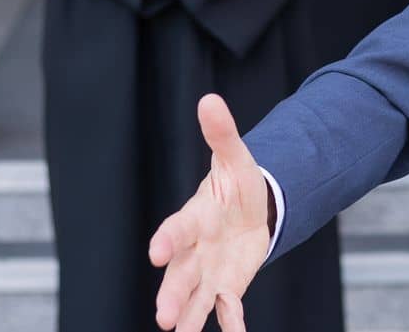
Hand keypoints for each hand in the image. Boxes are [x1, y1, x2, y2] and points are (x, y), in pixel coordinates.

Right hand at [150, 95, 270, 331]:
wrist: (251, 210)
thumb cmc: (235, 184)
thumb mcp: (235, 157)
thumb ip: (221, 134)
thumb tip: (210, 99)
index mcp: (194, 217)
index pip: (177, 229)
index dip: (167, 240)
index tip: (157, 252)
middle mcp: (195, 251)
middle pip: (179, 274)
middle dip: (171, 294)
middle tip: (163, 318)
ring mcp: (209, 272)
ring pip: (195, 297)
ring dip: (188, 317)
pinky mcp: (228, 287)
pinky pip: (227, 308)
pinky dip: (230, 322)